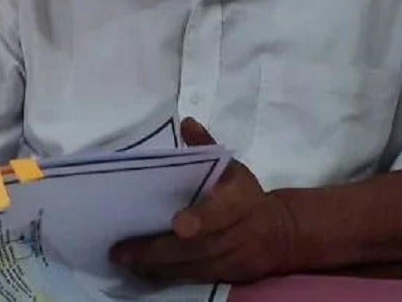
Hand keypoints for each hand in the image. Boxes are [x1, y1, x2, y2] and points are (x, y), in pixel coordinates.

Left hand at [110, 118, 297, 282]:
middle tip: (123, 249)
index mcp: (240, 200)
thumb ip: (207, 147)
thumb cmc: (245, 196)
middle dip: (159, 250)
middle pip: (199, 247)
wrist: (279, 234)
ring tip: (123, 258)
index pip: (222, 211)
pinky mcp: (224, 276)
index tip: (180, 224)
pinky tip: (140, 270)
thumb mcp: (233, 168)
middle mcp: (238, 232)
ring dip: (155, 266)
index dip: (203, 218)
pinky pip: (191, 278)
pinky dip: (164, 276)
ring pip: (192, 267)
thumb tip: (187, 123)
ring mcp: (231, 258)